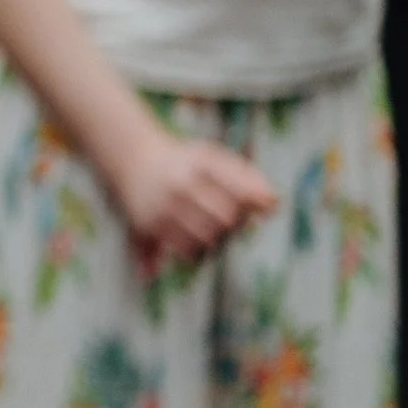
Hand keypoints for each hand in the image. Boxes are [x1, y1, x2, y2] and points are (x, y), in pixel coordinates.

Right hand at [112, 135, 277, 271]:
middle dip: (237, 223)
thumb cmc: (185, 161)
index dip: (255, 204)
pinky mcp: (149, 225)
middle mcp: (181, 185)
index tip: (260, 206)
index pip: (242, 192)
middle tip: (233, 218)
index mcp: (201, 163)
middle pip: (227, 219)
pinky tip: (198, 237)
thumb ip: (248, 178)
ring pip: (208, 238)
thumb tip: (274, 205)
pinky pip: (187, 249)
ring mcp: (164, 206)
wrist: (132, 159)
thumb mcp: (215, 158)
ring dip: (219, 238)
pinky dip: (199, 250)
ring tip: (214, 227)